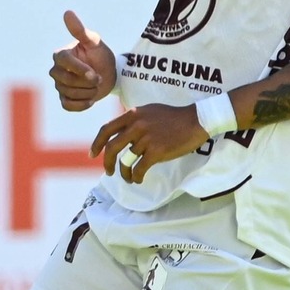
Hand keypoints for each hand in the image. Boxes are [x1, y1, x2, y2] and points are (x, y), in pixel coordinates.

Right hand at [50, 9, 117, 110]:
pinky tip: (91, 99)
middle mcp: (56, 70)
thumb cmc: (100, 55)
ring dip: (88, 92)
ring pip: (70, 93)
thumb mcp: (94, 42)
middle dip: (87, 82)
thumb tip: (67, 13)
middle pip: (66, 80)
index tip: (94, 73)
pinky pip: (68, 106)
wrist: (109, 75)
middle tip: (99, 78)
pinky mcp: (64, 99)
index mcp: (61, 55)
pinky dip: (82, 104)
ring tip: (96, 86)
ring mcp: (59, 86)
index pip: (63, 61)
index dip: (79, 68)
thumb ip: (80, 30)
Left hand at [91, 101, 209, 183]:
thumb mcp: (149, 110)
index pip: (106, 129)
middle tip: (108, 171)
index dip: (97, 143)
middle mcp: (136, 125)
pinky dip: (136, 177)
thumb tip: (120, 131)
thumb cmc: (174, 117)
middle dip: (107, 162)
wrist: (196, 120)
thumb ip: (134, 119)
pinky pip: (139, 168)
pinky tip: (138, 179)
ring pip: (125, 161)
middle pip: (111, 148)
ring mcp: (146, 139)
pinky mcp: (157, 151)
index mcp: (133, 114)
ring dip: (124, 173)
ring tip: (127, 178)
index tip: (93, 154)